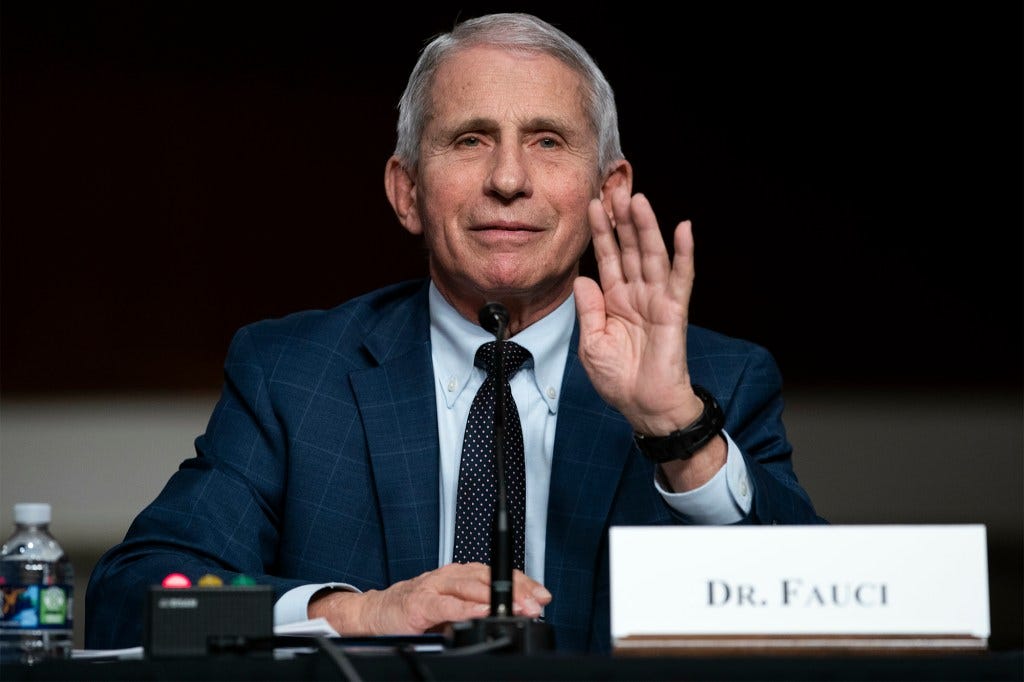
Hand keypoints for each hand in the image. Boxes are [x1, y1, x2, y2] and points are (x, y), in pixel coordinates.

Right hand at [308, 562, 551, 635]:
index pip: (498, 575)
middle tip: (538, 603)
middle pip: (489, 578)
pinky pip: (446, 604)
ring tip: (519, 607)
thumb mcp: (452, 609)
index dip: (523, 583)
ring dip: (498, 597)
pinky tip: (481, 612)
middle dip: (517, 590)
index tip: (543, 596)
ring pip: (471, 586)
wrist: (375, 614)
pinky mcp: (419, 603)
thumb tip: (511, 620)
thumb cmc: (415, 610)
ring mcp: (434, 587)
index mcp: (461, 575)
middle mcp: (450, 576)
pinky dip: (466, 607)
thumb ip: (475, 610)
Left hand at [574, 184, 702, 435]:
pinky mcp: (674, 310)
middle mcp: (636, 294)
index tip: (591, 205)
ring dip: (645, 227)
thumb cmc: (619, 380)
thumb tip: (583, 278)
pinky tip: (683, 228)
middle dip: (621, 220)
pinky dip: (683, 253)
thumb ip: (589, 310)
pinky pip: (680, 277)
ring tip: (636, 200)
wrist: (644, 407)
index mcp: (614, 300)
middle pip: (628, 248)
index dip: (599, 232)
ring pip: (651, 255)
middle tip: (613, 189)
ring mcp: (657, 299)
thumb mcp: (591, 344)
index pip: (605, 258)